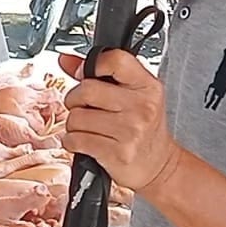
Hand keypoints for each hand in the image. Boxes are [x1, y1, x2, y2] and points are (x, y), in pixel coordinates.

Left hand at [57, 50, 181, 192]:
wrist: (159, 166)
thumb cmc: (143, 128)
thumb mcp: (133, 95)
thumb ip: (101, 73)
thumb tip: (65, 60)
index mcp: (147, 87)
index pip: (115, 60)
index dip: (93, 64)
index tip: (84, 73)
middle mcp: (142, 107)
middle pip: (86, 89)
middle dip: (76, 99)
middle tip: (84, 107)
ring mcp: (131, 131)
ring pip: (76, 117)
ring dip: (74, 124)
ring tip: (89, 128)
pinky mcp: (117, 153)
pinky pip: (75, 140)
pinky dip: (73, 142)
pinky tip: (87, 142)